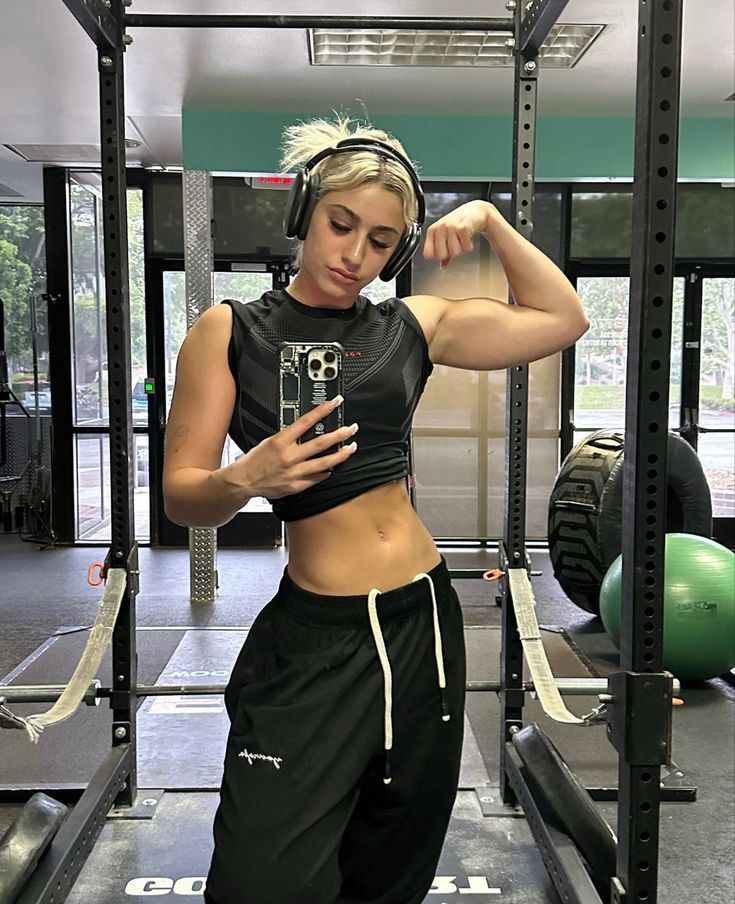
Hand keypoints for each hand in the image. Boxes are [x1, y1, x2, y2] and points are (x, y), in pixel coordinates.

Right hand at [223, 397, 358, 499]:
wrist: (243, 481)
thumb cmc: (254, 460)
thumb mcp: (269, 441)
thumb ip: (289, 436)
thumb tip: (306, 428)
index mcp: (280, 441)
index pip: (306, 422)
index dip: (322, 411)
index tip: (335, 404)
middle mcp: (288, 456)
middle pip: (321, 443)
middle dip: (340, 435)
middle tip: (351, 429)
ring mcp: (294, 472)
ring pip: (324, 463)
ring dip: (340, 455)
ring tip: (350, 448)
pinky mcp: (296, 486)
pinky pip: (316, 479)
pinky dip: (326, 472)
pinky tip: (333, 467)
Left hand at [423, 200, 493, 269]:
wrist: (475, 211)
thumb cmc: (459, 223)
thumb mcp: (447, 236)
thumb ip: (445, 253)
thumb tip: (442, 266)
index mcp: (432, 230)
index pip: (428, 254)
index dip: (438, 255)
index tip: (445, 249)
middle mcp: (440, 228)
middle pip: (441, 255)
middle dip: (451, 253)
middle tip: (456, 243)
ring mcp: (451, 227)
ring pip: (455, 253)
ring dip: (461, 248)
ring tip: (462, 238)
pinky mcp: (463, 228)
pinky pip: (466, 248)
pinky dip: (469, 245)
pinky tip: (468, 236)